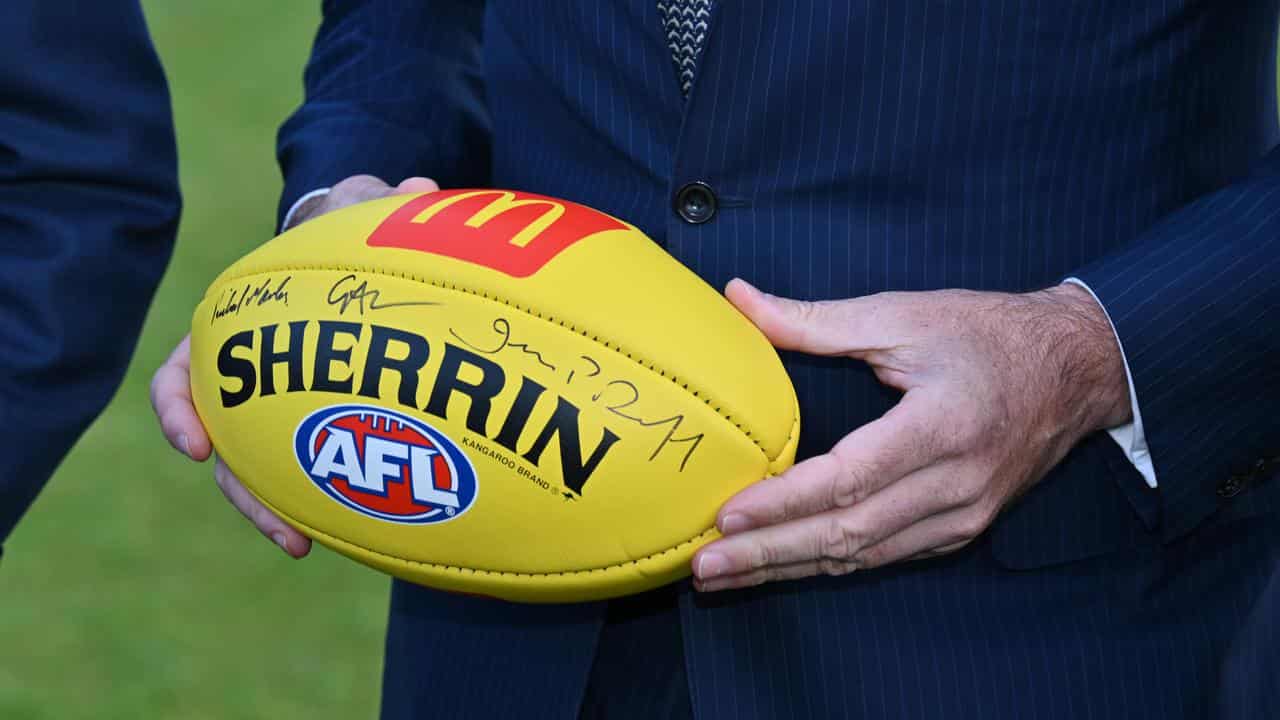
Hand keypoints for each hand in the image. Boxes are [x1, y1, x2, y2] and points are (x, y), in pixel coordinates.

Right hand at [150, 175, 438, 556]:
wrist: (360, 263)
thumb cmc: (346, 236)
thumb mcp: (358, 211)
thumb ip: (378, 202)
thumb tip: (421, 191)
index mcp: (236, 330)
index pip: (183, 374)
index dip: (181, 412)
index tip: (198, 448)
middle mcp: (249, 379)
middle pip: (228, 447)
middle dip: (248, 496)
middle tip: (284, 534)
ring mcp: (283, 410)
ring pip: (266, 473)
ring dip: (282, 512)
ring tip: (307, 547)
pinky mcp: (323, 428)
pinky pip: (319, 471)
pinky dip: (333, 499)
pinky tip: (371, 527)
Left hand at [692, 280, 1130, 590]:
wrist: (1077, 369)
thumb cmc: (987, 334)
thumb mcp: (904, 314)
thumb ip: (816, 320)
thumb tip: (738, 299)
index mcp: (943, 426)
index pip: (849, 478)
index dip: (785, 502)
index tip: (727, 516)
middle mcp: (957, 483)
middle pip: (849, 533)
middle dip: (769, 555)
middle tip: (705, 566)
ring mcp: (964, 514)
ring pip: (863, 556)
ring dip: (789, 569)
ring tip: (724, 575)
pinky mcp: (963, 528)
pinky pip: (885, 555)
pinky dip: (830, 563)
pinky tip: (782, 564)